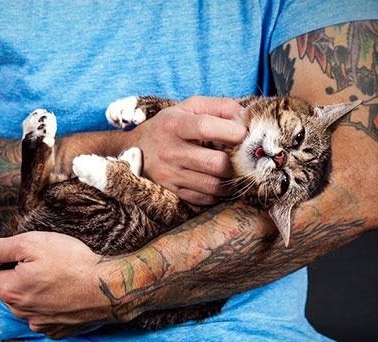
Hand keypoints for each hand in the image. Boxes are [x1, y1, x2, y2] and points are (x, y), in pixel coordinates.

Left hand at [0, 231, 112, 338]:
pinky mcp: (58, 330)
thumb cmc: (74, 263)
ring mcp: (40, 324)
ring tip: (56, 276)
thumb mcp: (32, 243)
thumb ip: (0, 248)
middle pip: (7, 291)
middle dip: (16, 277)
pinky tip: (64, 292)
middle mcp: (21, 312)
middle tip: (40, 261)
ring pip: (26, 305)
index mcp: (10, 290)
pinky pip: (45, 316)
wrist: (109, 287)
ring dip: (34, 292)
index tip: (12, 254)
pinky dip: (50, 305)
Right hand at [128, 96, 245, 204]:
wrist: (131, 150)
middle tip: (240, 158)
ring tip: (230, 170)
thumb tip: (246, 116)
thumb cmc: (167, 126)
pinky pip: (203, 198)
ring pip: (213, 185)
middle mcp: (170, 151)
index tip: (243, 133)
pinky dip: (216, 193)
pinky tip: (216, 181)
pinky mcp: (170, 192)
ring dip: (229, 180)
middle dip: (235, 162)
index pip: (206, 127)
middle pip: (215, 163)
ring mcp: (169, 175)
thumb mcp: (187, 107)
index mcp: (174, 125)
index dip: (231, 131)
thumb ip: (219, 106)